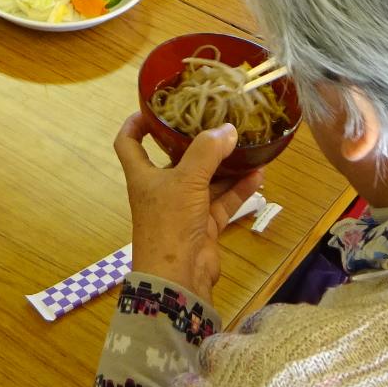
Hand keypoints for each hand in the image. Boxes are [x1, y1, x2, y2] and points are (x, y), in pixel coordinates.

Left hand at [114, 113, 263, 300]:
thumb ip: (207, 152)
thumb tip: (228, 129)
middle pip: (176, 159)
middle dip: (196, 142)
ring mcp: (183, 208)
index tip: (152, 107)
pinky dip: (238, 189)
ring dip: (225, 165)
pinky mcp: (204, 225)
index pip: (129, 143)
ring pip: (206, 180)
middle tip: (216, 120)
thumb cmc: (169, 223)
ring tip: (246, 144)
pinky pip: (222, 201)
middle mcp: (161, 189)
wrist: (178, 278)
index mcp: (143, 175)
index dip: (136, 123)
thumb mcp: (186, 181)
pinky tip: (258, 174)